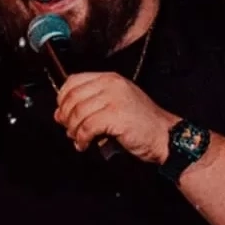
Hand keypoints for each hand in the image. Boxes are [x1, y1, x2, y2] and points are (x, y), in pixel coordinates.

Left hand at [55, 72, 179, 163]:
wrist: (165, 136)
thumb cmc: (141, 124)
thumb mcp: (114, 106)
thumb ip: (89, 106)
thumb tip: (59, 115)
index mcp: (110, 78)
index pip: (73, 81)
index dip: (62, 98)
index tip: (62, 113)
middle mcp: (111, 84)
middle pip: (73, 97)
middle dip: (66, 117)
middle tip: (69, 130)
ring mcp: (114, 98)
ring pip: (78, 113)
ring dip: (73, 130)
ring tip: (78, 140)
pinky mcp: (116, 115)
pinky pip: (87, 127)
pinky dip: (82, 139)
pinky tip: (85, 145)